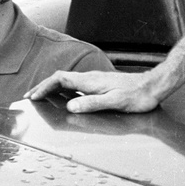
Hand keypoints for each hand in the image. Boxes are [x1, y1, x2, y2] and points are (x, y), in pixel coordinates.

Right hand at [28, 69, 162, 113]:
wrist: (153, 86)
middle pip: (60, 78)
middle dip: (43, 86)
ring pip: (67, 80)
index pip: (60, 79)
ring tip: (42, 95)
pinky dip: (64, 89)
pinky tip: (65, 96)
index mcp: (90, 81)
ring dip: (52, 87)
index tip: (33, 96)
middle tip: (31, 96)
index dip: (44, 87)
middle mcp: (91, 78)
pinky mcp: (101, 84)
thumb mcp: (115, 102)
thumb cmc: (137, 96)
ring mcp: (95, 80)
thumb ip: (92, 104)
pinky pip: (76, 84)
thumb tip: (70, 106)